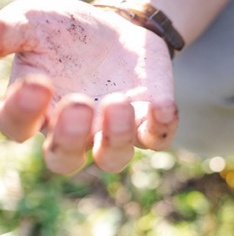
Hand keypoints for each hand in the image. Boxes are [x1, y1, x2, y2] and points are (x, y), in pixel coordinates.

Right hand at [0, 0, 177, 173]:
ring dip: (116, 136)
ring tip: (117, 101)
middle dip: (71, 139)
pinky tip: (161, 105)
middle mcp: (74, 131)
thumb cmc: (66, 31)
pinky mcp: (148, 123)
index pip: (18, 127)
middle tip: (79, 104)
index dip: (22, 113)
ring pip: (114, 158)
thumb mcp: (32, 22)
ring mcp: (113, 132)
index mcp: (37, 110)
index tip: (38, 82)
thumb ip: (7, 32)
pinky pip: (157, 139)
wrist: (118, 27)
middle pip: (65, 159)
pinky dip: (162, 126)